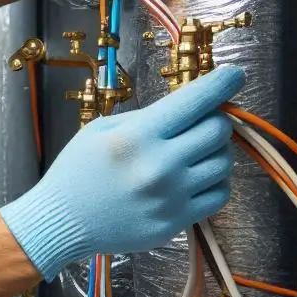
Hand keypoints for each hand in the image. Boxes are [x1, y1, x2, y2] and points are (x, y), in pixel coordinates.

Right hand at [0, 66, 245, 278]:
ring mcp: (170, 196)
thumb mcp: (102, 129)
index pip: (194, 101)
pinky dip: (214, 182)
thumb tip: (189, 107)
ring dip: (215, 152)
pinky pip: (218, 195)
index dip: (222, 83)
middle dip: (215, 120)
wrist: (62, 220)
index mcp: (137, 135)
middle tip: (201, 123)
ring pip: (223, 163)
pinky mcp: (175, 221)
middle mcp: (158, 164)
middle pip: (218, 130)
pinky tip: (195, 179)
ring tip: (193, 154)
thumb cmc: (77, 170)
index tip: (235, 75)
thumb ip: (147, 117)